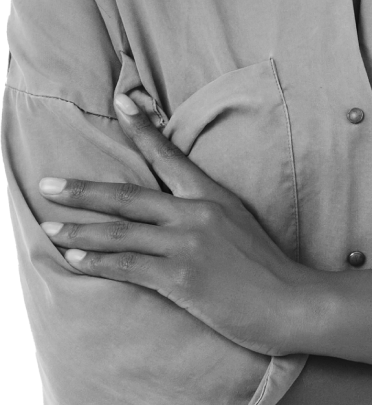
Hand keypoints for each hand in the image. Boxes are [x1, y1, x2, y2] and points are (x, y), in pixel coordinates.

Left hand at [37, 91, 312, 355]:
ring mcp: (187, 245)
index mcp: (211, 195)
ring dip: (79, 229)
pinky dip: (98, 262)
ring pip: (120, 233)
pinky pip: (128, 267)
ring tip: (49, 227)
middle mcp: (195, 213)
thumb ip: (206, 207)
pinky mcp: (181, 278)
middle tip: (48, 184)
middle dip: (82, 191)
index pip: (169, 155)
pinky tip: (76, 258)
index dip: (142, 129)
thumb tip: (174, 203)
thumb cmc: (266, 266)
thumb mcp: (239, 221)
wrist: (290, 302)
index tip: (121, 102)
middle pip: (128, 196)